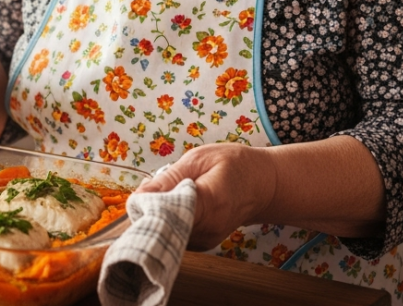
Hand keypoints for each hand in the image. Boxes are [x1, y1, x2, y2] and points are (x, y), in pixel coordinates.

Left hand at [135, 144, 277, 250]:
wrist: (263, 186)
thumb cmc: (235, 166)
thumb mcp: (201, 158)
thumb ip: (170, 177)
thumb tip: (139, 195)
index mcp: (209, 204)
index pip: (168, 215)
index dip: (148, 207)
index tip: (141, 197)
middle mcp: (208, 229)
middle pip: (163, 228)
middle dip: (148, 210)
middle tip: (150, 192)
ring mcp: (205, 241)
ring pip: (165, 233)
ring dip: (157, 215)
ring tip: (168, 194)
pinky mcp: (201, 245)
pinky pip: (174, 234)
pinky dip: (167, 220)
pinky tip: (175, 205)